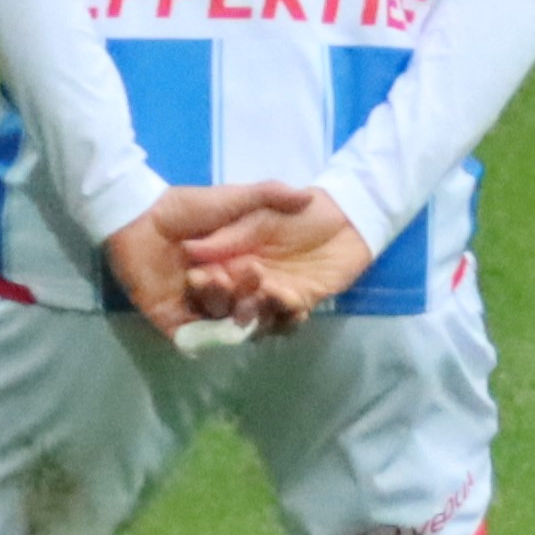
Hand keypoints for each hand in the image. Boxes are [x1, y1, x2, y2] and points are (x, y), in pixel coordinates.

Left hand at [103, 181, 316, 337]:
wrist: (140, 216)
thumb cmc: (187, 207)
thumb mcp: (234, 198)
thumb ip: (269, 195)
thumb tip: (308, 197)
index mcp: (237, 269)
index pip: (266, 292)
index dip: (283, 297)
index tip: (297, 293)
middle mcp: (220, 292)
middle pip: (245, 309)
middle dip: (255, 300)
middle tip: (259, 280)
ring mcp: (195, 308)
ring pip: (219, 319)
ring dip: (225, 303)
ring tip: (217, 278)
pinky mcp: (171, 320)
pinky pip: (192, 337)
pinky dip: (204, 335)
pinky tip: (210, 317)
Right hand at [179, 188, 376, 335]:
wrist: (345, 218)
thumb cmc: (299, 213)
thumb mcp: (259, 218)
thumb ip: (229, 235)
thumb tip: (189, 248)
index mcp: (231, 261)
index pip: (210, 279)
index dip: (203, 283)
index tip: (200, 279)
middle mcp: (247, 284)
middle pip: (229, 304)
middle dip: (229, 300)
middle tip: (235, 291)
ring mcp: (272, 296)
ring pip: (256, 317)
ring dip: (257, 311)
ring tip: (267, 295)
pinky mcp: (299, 304)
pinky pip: (287, 321)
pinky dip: (287, 319)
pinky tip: (294, 309)